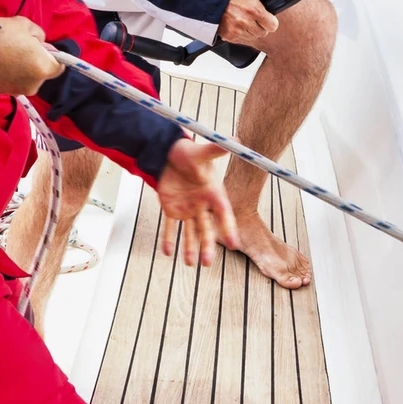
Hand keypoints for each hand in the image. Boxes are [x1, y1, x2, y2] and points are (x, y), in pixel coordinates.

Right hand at [0, 16, 58, 94]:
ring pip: (27, 77)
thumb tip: (40, 43)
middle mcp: (34, 85)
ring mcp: (17, 91)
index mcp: (43, 68)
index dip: (51, 54)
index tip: (40, 46)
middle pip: (42, 72)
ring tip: (6, 53)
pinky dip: (10, 73)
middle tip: (20, 46)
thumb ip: (39, 35)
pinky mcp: (3, 93)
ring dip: (22, 67)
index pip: (60, 66)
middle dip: (35, 60)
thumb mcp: (24, 24)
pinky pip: (13, 81)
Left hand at [154, 137, 236, 264]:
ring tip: (189, 263)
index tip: (234, 244)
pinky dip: (169, 238)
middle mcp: (202, 205)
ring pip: (190, 232)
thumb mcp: (200, 152)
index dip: (228, 228)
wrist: (167, 154)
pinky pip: (171, 227)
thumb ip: (215, 150)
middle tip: (207, 263)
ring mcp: (187, 210)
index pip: (224, 214)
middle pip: (207, 229)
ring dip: (190, 248)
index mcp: (214, 193)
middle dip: (207, 246)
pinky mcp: (172, 210)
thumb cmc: (187, 153)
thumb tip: (236, 140)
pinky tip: (167, 252)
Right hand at [222, 0, 299, 46]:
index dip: (270, 21)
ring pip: (253, 37)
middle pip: (263, 33)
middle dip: (260, 26)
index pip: (272, 26)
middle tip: (252, 17)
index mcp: (254, 10)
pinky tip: (236, 24)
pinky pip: (242, 40)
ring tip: (243, 19)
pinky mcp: (229, 36)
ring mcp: (237, 30)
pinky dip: (240, 34)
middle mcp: (246, 21)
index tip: (266, 17)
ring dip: (250, 31)